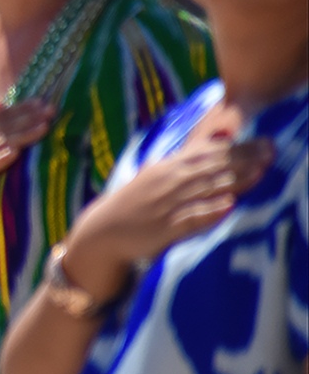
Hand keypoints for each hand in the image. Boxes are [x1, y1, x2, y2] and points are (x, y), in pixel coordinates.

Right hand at [63, 133, 272, 299]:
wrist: (103, 230)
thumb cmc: (135, 203)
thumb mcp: (157, 176)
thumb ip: (186, 162)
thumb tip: (217, 142)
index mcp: (167, 167)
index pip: (208, 153)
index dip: (238, 147)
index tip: (266, 142)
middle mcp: (168, 182)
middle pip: (212, 168)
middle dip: (244, 159)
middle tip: (272, 152)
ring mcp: (167, 205)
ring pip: (206, 189)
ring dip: (235, 180)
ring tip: (261, 172)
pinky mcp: (165, 228)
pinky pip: (191, 218)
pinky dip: (209, 210)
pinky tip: (229, 205)